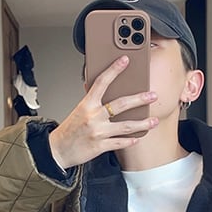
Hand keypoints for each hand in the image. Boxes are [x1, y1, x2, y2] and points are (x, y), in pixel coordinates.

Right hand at [48, 55, 157, 170]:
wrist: (57, 150)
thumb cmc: (69, 130)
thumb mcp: (79, 110)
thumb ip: (92, 100)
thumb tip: (102, 86)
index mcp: (86, 104)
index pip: (102, 82)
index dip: (114, 70)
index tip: (125, 60)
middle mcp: (93, 117)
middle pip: (120, 104)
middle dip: (139, 99)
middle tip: (152, 95)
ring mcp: (98, 132)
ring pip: (125, 126)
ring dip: (142, 123)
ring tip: (154, 121)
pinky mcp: (100, 146)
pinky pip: (120, 143)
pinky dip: (130, 140)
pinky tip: (138, 138)